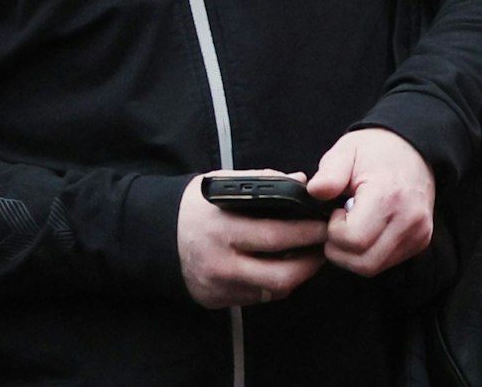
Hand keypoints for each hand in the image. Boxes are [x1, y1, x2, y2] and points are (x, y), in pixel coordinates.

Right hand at [178, 172, 328, 308]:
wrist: (157, 234)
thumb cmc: (195, 206)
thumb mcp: (221, 183)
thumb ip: (260, 182)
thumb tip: (299, 181)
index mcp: (223, 228)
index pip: (275, 235)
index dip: (306, 233)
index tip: (325, 224)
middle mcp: (221, 262)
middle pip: (281, 274)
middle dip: (311, 261)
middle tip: (324, 246)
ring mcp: (219, 286)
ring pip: (273, 291)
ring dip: (297, 275)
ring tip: (308, 256)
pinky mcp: (217, 300)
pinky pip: (258, 298)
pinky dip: (275, 284)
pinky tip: (281, 267)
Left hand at [307, 129, 435, 276]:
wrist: (414, 148)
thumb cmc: (376, 150)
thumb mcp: (346, 151)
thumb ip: (329, 173)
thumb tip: (314, 191)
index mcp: (387, 195)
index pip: (354, 239)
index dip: (334, 232)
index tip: (334, 213)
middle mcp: (408, 219)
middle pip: (364, 263)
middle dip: (340, 250)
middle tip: (337, 225)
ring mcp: (418, 233)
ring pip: (374, 267)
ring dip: (353, 256)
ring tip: (351, 227)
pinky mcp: (420, 241)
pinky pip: (387, 262)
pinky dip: (369, 254)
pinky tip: (366, 230)